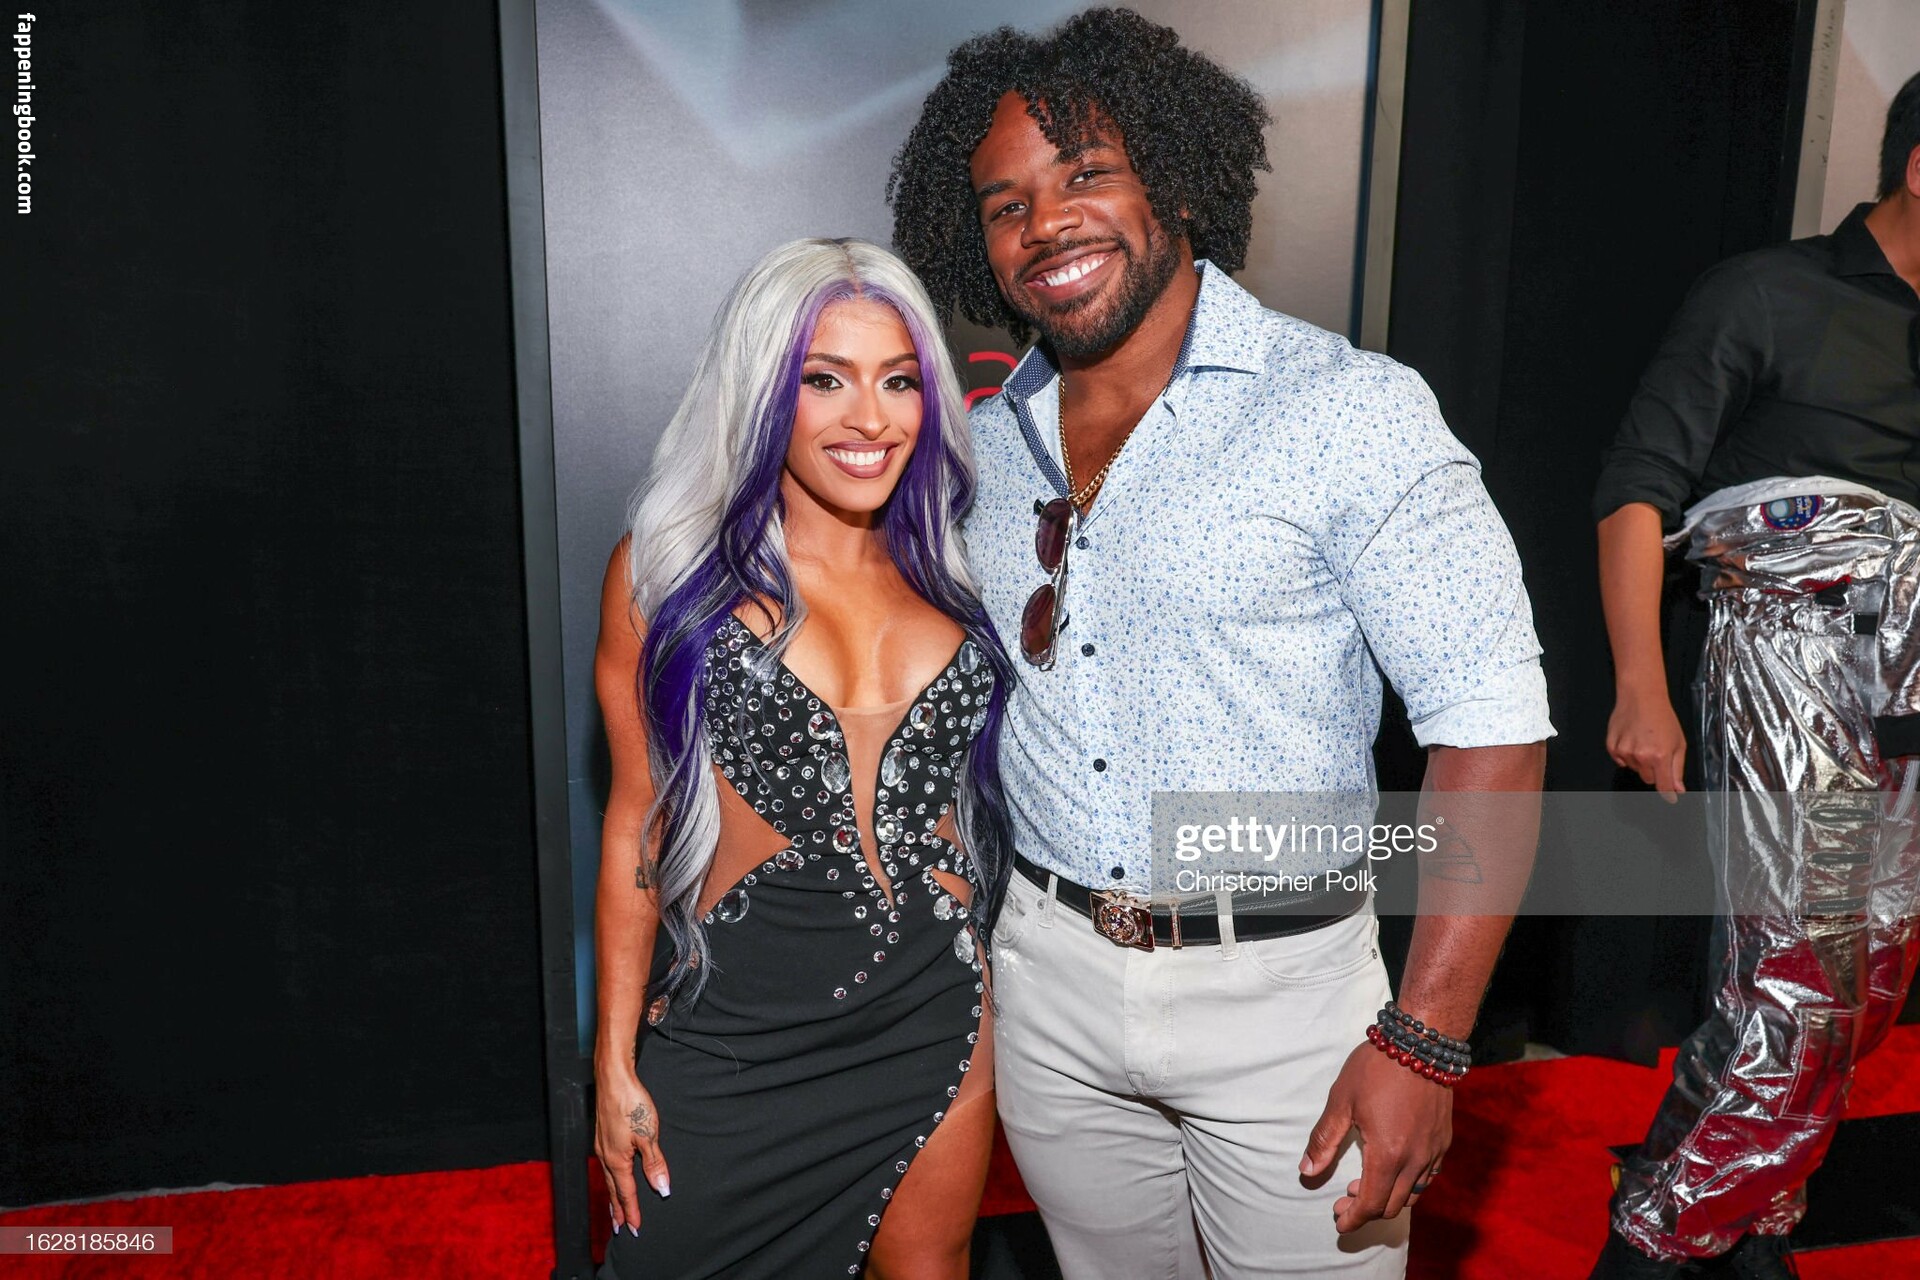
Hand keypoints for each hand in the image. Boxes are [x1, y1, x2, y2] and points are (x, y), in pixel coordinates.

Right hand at [595, 1060, 670, 1234]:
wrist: (612, 1078)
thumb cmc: (631, 1104)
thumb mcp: (649, 1136)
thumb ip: (655, 1164)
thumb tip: (661, 1189)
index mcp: (617, 1160)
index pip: (626, 1192)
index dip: (632, 1211)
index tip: (635, 1228)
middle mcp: (606, 1156)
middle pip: (613, 1189)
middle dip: (618, 1209)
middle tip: (619, 1228)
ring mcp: (602, 1145)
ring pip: (609, 1177)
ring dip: (613, 1195)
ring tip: (615, 1209)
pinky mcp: (603, 1134)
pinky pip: (606, 1164)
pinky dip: (611, 1178)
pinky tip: (614, 1175)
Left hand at [1300, 1044, 1452, 1232]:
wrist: (1421, 1043)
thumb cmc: (1376, 1068)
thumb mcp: (1341, 1101)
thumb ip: (1325, 1140)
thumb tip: (1307, 1171)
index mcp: (1387, 1155)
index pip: (1371, 1204)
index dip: (1353, 1219)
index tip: (1339, 1222)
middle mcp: (1415, 1160)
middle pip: (1392, 1205)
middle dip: (1366, 1210)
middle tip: (1343, 1202)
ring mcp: (1433, 1151)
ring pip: (1413, 1195)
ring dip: (1388, 1198)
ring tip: (1363, 1185)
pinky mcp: (1443, 1140)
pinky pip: (1427, 1177)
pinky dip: (1408, 1184)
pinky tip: (1392, 1169)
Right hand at [1606, 684, 1685, 798]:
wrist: (1641, 697)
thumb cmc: (1662, 717)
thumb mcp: (1678, 742)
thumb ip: (1677, 768)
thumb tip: (1677, 789)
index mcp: (1660, 756)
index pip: (1663, 786)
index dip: (1668, 794)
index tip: (1671, 798)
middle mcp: (1641, 757)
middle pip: (1648, 779)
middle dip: (1654, 770)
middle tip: (1657, 752)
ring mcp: (1624, 752)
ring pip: (1634, 769)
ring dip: (1640, 761)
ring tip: (1643, 741)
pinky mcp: (1612, 747)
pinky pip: (1620, 761)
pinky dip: (1626, 755)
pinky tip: (1631, 739)